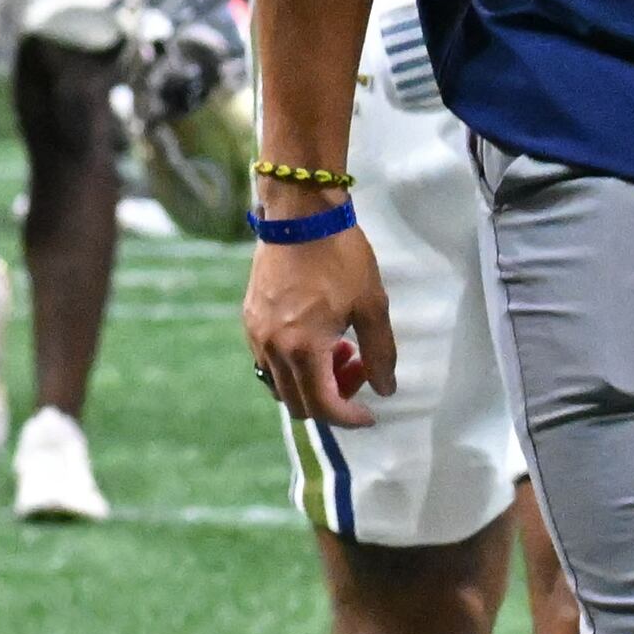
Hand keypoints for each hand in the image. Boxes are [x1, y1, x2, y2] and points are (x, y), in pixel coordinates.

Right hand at [245, 216, 394, 430]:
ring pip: (279, 384)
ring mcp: (256, 333)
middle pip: (298, 403)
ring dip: (309, 383)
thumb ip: (380, 354)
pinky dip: (292, 364)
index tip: (370, 414)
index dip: (350, 418)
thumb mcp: (372, 306)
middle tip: (357, 371)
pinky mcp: (249, 318)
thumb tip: (384, 389)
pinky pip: (267, 360)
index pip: (324, 405)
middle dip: (332, 400)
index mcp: (303, 348)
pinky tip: (313, 336)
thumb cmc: (341, 258)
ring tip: (335, 352)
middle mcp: (272, 348)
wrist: (299, 214)